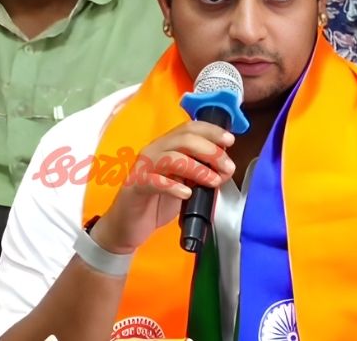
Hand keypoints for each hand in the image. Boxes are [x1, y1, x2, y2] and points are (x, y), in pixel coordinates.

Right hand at [91, 121, 235, 253]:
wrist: (127, 226)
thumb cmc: (156, 203)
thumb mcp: (183, 183)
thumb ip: (200, 173)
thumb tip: (224, 167)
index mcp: (166, 147)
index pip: (189, 128)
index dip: (211, 131)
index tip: (229, 140)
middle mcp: (154, 152)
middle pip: (184, 139)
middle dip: (210, 151)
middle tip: (226, 167)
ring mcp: (143, 168)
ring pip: (172, 158)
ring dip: (197, 168)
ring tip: (212, 182)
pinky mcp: (135, 187)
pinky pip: (154, 181)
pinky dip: (173, 186)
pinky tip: (186, 193)